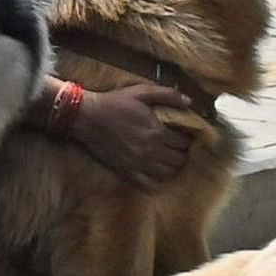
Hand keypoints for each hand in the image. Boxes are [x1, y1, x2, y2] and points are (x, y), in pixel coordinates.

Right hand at [63, 83, 200, 187]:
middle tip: (174, 146)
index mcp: (157, 132)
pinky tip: (153, 171)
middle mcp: (151, 151)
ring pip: (167, 173)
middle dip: (180, 152)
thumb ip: (168, 95)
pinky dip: (155, 180)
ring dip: (170, 166)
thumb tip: (189, 101)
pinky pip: (148, 184)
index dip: (186, 138)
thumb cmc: (115, 103)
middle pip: (179, 160)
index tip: (181, 134)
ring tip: (165, 158)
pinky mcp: (125, 171)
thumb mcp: (142, 92)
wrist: (87, 117)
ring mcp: (138, 163)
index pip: (184, 143)